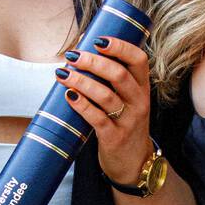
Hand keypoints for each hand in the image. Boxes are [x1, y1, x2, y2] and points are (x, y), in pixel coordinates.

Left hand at [56, 35, 152, 184]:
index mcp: (142, 88)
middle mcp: (139, 102)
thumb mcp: (128, 101)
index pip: (138, 59)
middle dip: (92, 62)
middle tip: (72, 56)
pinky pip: (96, 118)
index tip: (98, 40)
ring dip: (81, 81)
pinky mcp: (114, 138)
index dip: (119, 46)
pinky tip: (68, 96)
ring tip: (62, 74)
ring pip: (105, 95)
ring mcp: (128, 121)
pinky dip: (81, 105)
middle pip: (118, 74)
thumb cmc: (124, 125)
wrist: (134, 164)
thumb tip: (81, 54)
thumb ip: (113, 81)